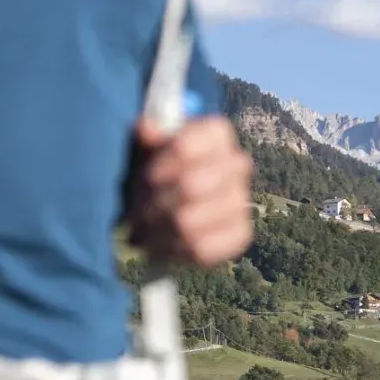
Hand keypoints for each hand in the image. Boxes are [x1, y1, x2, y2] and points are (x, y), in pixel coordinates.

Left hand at [128, 114, 253, 266]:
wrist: (167, 205)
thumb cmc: (154, 170)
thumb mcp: (144, 147)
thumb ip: (144, 134)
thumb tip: (148, 129)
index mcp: (216, 133)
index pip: (185, 146)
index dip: (161, 164)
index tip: (147, 177)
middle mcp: (237, 163)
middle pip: (190, 186)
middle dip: (155, 202)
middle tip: (138, 210)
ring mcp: (242, 200)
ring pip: (190, 221)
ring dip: (159, 229)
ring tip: (146, 228)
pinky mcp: (240, 234)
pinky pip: (203, 249)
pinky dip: (175, 249)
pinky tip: (165, 241)